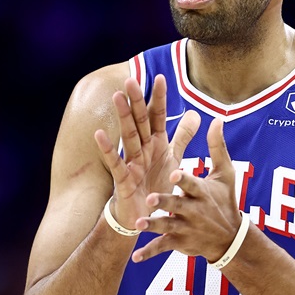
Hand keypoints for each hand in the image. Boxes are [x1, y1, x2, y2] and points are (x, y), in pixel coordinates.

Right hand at [94, 74, 199, 228]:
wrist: (146, 216)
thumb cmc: (157, 184)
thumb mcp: (173, 158)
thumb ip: (183, 136)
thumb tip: (195, 113)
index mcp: (156, 143)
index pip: (158, 116)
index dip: (159, 98)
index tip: (162, 77)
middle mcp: (143, 149)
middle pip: (140, 122)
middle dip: (137, 101)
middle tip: (130, 79)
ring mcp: (132, 163)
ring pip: (128, 137)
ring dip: (123, 117)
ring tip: (117, 97)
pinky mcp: (124, 180)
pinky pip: (115, 163)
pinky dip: (107, 150)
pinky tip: (99, 134)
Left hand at [131, 118, 243, 262]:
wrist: (229, 238)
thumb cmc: (224, 200)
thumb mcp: (225, 174)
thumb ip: (217, 147)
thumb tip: (217, 119)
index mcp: (202, 191)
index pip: (192, 183)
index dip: (184, 179)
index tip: (174, 172)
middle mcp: (194, 210)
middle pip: (177, 205)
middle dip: (165, 202)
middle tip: (150, 197)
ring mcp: (185, 228)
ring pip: (167, 226)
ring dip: (153, 226)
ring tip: (138, 224)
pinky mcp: (179, 242)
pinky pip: (162, 248)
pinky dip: (149, 253)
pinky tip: (135, 258)